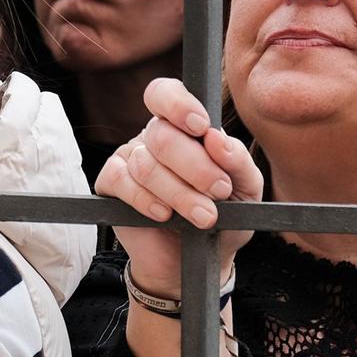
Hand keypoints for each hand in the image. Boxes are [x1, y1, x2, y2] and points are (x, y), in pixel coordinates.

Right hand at [94, 77, 262, 300]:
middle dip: (195, 165)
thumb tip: (217, 139)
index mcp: (183, 127)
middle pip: (161, 134)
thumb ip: (239, 161)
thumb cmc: (224, 217)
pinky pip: (120, 182)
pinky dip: (146, 200)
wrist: (196, 263)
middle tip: (219, 191)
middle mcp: (152, 138)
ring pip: (145, 163)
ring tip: (204, 216)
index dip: (179, 105)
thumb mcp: (246, 189)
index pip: (165, 93)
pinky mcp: (110, 187)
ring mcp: (128, 159)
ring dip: (179, 193)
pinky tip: (164, 215)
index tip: (200, 127)